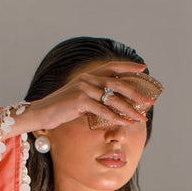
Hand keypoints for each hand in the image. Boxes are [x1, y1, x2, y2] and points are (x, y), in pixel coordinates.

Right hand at [24, 60, 154, 133]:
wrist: (43, 113)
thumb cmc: (62, 109)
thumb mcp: (80, 99)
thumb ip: (95, 97)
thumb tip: (112, 104)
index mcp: (89, 76)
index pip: (112, 67)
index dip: (129, 67)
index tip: (143, 69)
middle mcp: (88, 79)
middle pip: (117, 83)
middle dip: (136, 93)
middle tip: (149, 101)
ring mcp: (84, 89)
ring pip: (112, 99)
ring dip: (129, 110)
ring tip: (140, 118)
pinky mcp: (80, 101)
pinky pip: (102, 110)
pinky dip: (115, 117)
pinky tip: (124, 123)